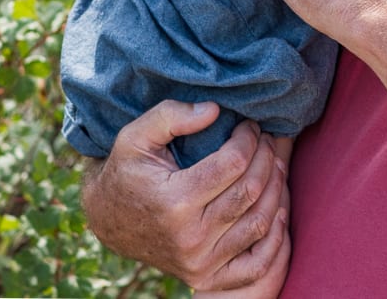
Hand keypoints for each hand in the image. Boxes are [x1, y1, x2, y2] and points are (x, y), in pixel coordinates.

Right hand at [81, 101, 289, 292]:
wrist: (108, 220)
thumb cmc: (126, 171)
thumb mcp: (135, 136)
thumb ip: (170, 116)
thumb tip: (215, 110)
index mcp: (174, 201)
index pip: (233, 164)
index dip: (248, 139)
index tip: (249, 126)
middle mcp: (190, 237)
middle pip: (250, 191)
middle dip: (266, 157)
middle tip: (266, 139)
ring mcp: (200, 261)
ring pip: (259, 223)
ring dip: (276, 188)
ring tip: (274, 163)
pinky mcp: (206, 277)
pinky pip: (256, 264)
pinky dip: (276, 238)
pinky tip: (278, 208)